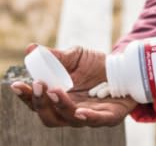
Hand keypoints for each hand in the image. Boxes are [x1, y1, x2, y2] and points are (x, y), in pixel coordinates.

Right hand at [10, 44, 137, 126]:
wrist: (126, 68)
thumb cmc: (97, 65)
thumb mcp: (75, 56)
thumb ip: (55, 56)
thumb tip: (30, 48)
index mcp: (59, 98)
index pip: (38, 103)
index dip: (26, 96)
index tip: (16, 85)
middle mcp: (71, 110)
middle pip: (49, 116)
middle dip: (40, 103)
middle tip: (38, 85)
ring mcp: (90, 115)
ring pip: (70, 119)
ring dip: (61, 107)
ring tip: (55, 91)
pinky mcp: (109, 116)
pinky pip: (98, 120)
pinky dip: (88, 117)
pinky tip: (80, 111)